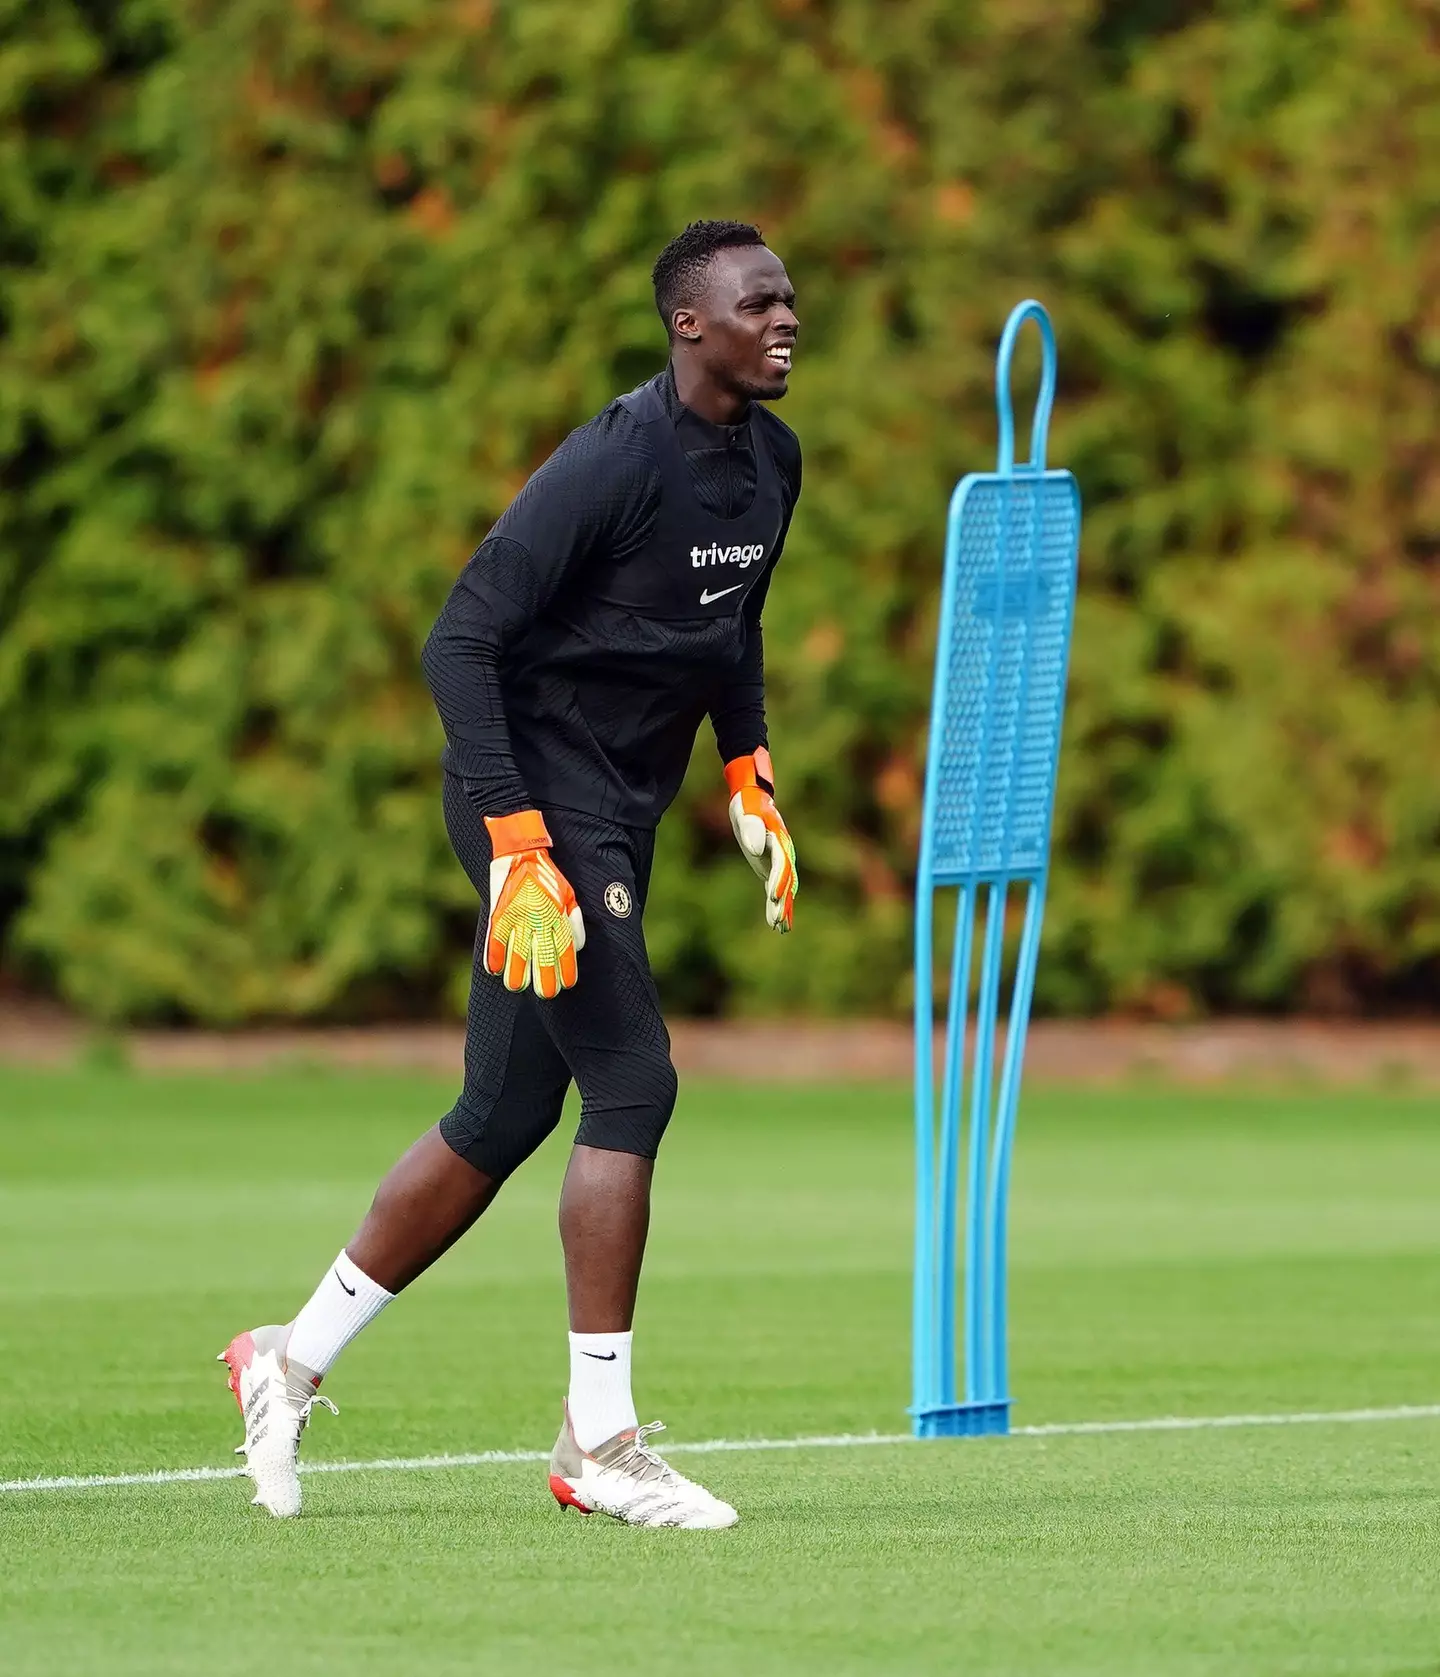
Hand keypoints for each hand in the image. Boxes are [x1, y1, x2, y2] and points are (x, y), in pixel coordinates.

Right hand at [483, 810, 585, 996]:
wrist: (521, 852)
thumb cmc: (548, 877)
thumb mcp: (569, 895)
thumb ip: (573, 921)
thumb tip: (574, 948)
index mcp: (558, 914)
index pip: (565, 951)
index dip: (566, 971)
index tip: (566, 984)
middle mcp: (538, 919)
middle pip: (542, 958)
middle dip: (545, 980)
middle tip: (546, 993)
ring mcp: (517, 917)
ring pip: (517, 955)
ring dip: (516, 974)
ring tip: (517, 986)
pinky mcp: (499, 913)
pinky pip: (495, 940)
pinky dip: (494, 957)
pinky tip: (495, 970)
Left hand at [724, 749, 797, 933]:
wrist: (751, 799)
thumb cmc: (748, 805)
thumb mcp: (746, 813)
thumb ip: (752, 829)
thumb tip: (757, 849)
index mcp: (780, 841)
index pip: (782, 865)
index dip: (779, 881)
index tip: (773, 896)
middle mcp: (784, 854)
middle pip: (787, 882)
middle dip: (783, 902)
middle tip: (777, 922)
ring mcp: (779, 862)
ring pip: (784, 889)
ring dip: (782, 908)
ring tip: (780, 929)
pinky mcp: (770, 867)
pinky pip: (776, 889)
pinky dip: (776, 905)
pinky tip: (776, 922)